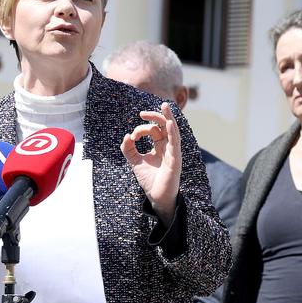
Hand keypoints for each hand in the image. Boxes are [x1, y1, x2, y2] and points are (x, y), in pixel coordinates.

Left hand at [121, 102, 181, 222]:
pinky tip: (169, 123)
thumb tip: (126, 136)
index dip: (140, 130)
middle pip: (165, 126)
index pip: (153, 130)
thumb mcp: (135, 161)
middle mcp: (168, 147)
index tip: (131, 139)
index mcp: (160, 146)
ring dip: (169, 118)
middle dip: (155, 116)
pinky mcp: (175, 160)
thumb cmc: (149, 179)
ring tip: (165, 106)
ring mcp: (173, 152)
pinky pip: (175, 143)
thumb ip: (128, 149)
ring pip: (173, 131)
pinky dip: (172, 132)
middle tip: (142, 112)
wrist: (156, 196)